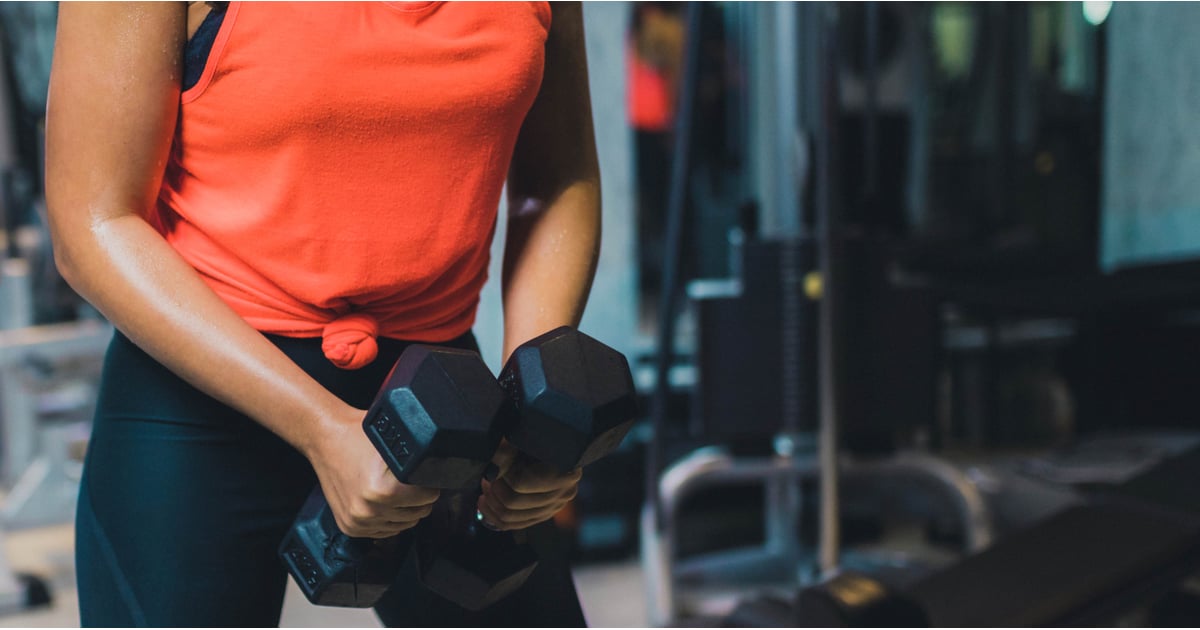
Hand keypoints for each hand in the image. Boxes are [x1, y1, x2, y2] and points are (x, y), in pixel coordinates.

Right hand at [306, 405, 439, 537]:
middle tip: (414, 483)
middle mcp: (369, 510)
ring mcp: (358, 521)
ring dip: (405, 511)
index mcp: (383, 490)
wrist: (325, 439)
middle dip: (420, 499)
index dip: (431, 484)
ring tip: (399, 491)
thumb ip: (417, 456)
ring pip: (403, 525)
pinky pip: (384, 532)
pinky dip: (389, 520)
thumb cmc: (358, 436)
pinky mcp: (349, 526)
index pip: (428, 496)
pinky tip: (387, 503)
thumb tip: (442, 462)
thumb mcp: (394, 441)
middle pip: (417, 513)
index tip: (427, 477)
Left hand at [476, 441, 580, 530]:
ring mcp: (555, 507)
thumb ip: (507, 451)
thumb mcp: (527, 437)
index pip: (521, 483)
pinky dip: (496, 517)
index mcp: (563, 471)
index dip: (501, 475)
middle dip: (493, 491)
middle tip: (485, 479)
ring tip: (485, 490)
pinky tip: (486, 504)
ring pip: (513, 518)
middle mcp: (563, 493)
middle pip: (515, 503)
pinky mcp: (545, 514)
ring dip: (492, 504)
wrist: (562, 443)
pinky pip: (517, 524)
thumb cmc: (545, 436)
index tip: (493, 466)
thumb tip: (491, 470)